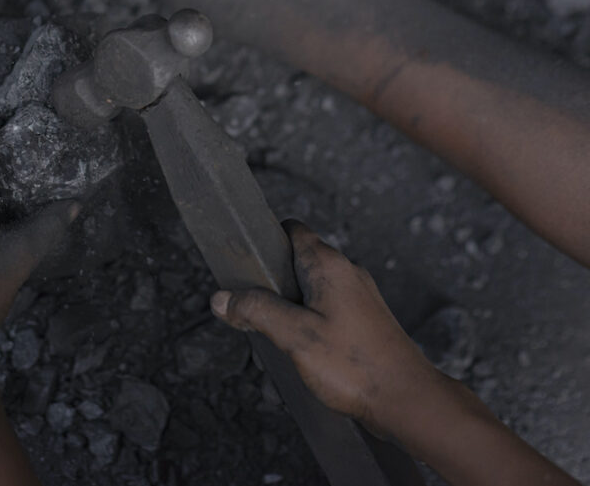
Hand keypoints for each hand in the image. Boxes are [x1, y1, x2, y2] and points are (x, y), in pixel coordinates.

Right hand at [210, 221, 448, 434]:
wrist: (406, 400)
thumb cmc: (356, 366)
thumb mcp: (294, 336)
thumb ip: (256, 311)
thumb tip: (223, 298)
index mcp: (329, 266)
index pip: (292, 230)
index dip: (265, 240)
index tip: (243, 263)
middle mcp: (346, 273)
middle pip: (297, 262)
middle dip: (270, 286)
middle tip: (253, 314)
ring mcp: (358, 297)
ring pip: (310, 290)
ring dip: (288, 310)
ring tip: (277, 340)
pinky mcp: (364, 320)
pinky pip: (325, 311)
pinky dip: (307, 325)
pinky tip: (301, 353)